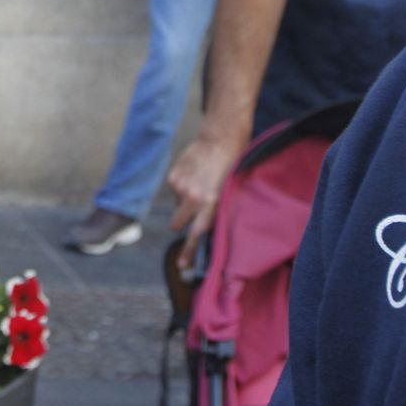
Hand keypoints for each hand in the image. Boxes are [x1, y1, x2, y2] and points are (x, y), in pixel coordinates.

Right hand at [166, 135, 241, 264]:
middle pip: (177, 223)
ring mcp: (180, 187)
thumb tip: (206, 226)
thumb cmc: (232, 167)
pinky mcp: (173, 176)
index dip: (189, 251)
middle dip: (180, 222)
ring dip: (184, 200)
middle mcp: (193, 198)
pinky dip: (182, 185)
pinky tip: (194, 174)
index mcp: (211, 204)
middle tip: (189, 214)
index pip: (197, 234)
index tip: (181, 265)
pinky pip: (174, 189)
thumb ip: (216, 210)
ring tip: (199, 184)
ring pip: (176, 204)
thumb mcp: (230, 193)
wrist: (220, 140)